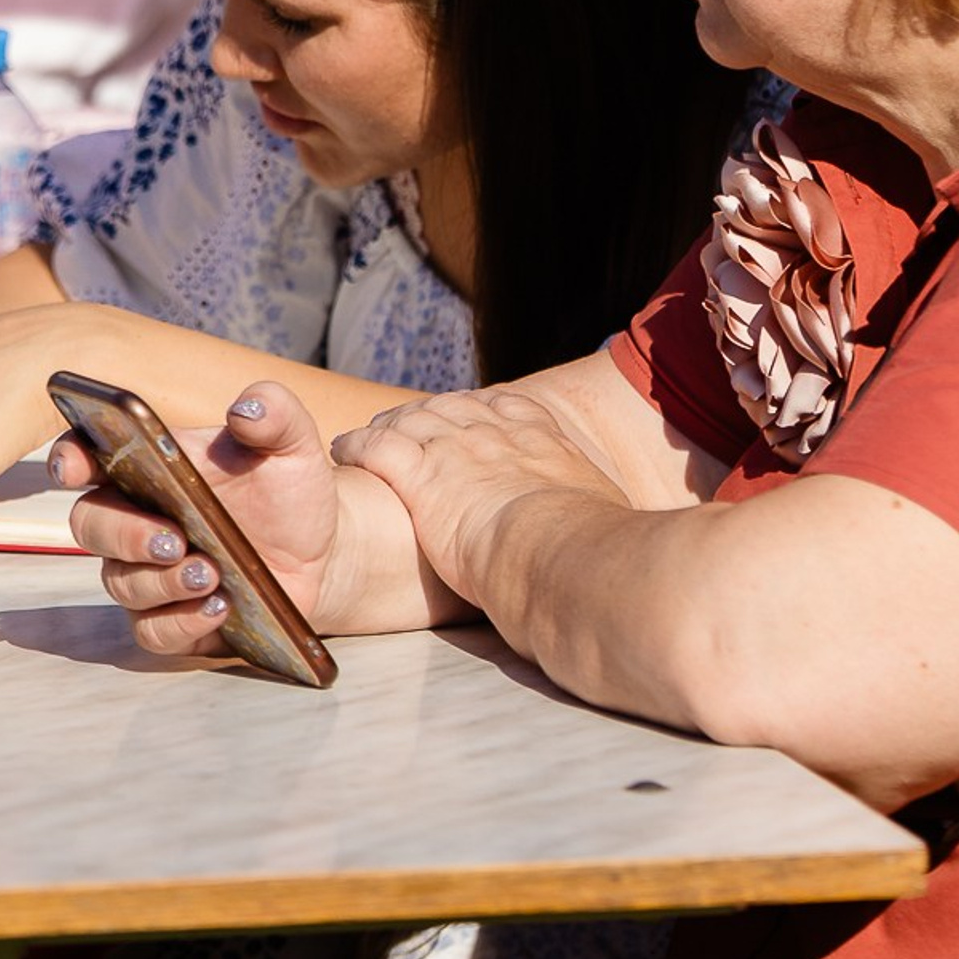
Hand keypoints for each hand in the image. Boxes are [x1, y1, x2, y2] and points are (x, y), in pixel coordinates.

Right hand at [66, 383, 353, 657]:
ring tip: (212, 573)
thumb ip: (274, 414)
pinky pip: (153, 631)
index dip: (69, 459)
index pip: (86, 457)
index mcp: (147, 467)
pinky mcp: (171, 621)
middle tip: (172, 538)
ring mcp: (148, 574)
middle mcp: (135, 521)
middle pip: (90, 526)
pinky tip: (218, 607)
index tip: (71, 468)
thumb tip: (246, 410)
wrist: (320, 552)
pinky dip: (181, 623)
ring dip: (162, 581)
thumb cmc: (287, 489)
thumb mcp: (292, 444)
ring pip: (122, 583)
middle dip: (123, 534)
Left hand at [330, 386, 631, 605]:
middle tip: (408, 422)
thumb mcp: (602, 521)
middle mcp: (498, 435)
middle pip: (452, 407)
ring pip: (411, 420)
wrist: (561, 551)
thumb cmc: (589, 550)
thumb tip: (613, 546)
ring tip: (371, 433)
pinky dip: (358, 445)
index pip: (507, 408)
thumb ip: (597, 520)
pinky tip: (344, 450)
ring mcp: (457, 449)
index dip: (482, 410)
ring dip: (388, 424)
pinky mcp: (421, 474)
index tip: (470, 414)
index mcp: (544, 443)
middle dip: (428, 413)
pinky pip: (379, 447)